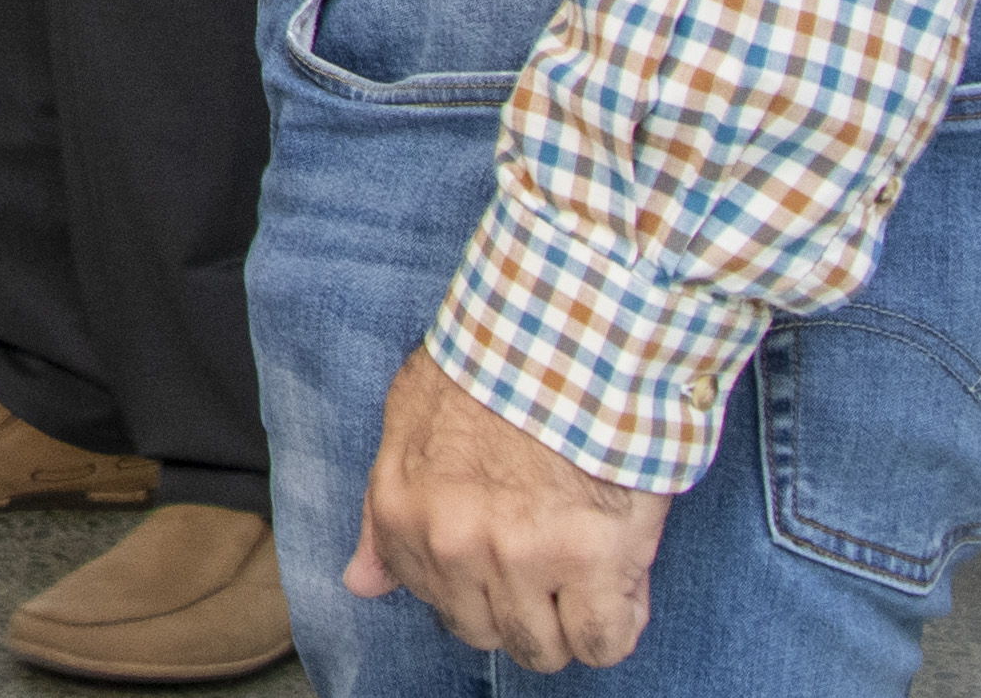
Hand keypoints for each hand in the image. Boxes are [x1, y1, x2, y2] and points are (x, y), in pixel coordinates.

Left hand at [350, 350, 666, 671]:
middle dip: (521, 611)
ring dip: (568, 623)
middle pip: (487, 632)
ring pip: (544, 647)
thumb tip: (361, 583)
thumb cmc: (494, 365)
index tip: (505, 563)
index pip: (431, 601)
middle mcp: (453, 545)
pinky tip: (620, 589)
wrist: (572, 332)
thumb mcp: (410, 423)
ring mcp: (521, 558)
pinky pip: (603, 641)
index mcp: (403, 512)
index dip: (477, 589)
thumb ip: (384, 516)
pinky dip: (616, 627)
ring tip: (588, 574)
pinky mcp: (591, 561)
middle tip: (552, 568)